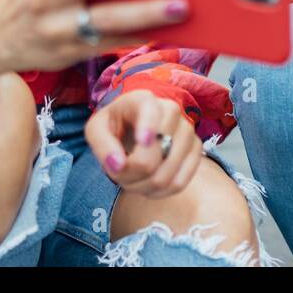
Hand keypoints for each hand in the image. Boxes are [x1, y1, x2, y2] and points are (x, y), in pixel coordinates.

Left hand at [84, 90, 201, 197]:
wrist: (134, 127)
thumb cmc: (115, 126)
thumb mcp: (96, 130)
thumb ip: (102, 145)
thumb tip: (118, 164)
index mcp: (143, 100)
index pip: (150, 112)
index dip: (149, 127)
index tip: (142, 141)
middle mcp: (171, 111)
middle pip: (155, 155)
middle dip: (130, 174)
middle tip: (118, 173)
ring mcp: (187, 130)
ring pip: (166, 175)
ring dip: (142, 187)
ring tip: (131, 180)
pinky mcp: (196, 150)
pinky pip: (180, 183)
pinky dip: (160, 192)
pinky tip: (148, 185)